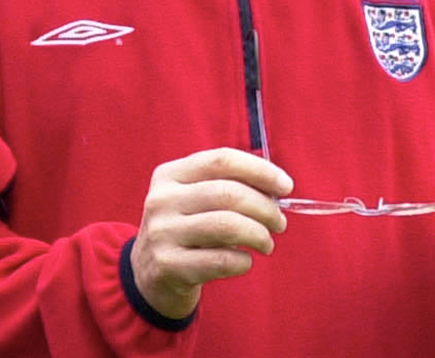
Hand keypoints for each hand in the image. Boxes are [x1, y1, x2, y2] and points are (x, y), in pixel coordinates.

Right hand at [130, 148, 291, 320]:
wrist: (149, 275)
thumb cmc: (186, 230)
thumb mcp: (193, 199)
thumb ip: (227, 186)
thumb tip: (277, 188)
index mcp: (169, 174)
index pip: (221, 160)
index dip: (259, 170)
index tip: (285, 186)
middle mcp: (161, 200)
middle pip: (228, 193)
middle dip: (266, 208)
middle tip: (279, 223)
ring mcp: (162, 233)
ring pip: (228, 226)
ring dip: (259, 235)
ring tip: (267, 244)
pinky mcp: (169, 265)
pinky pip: (222, 261)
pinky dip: (244, 262)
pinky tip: (244, 262)